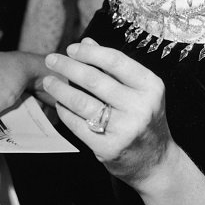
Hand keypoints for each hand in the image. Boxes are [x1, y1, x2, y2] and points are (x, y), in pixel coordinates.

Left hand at [42, 37, 172, 185]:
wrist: (155, 161)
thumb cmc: (144, 118)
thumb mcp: (139, 90)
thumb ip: (113, 67)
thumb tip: (87, 42)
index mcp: (150, 86)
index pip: (115, 61)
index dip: (90, 53)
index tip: (71, 48)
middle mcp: (140, 107)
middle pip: (95, 80)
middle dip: (68, 67)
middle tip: (51, 60)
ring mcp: (125, 129)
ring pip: (83, 103)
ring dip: (61, 90)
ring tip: (48, 81)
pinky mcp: (109, 148)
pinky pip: (78, 125)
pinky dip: (65, 112)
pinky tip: (59, 104)